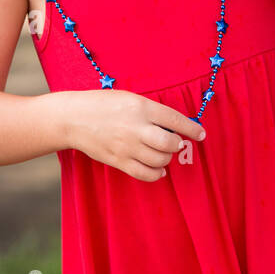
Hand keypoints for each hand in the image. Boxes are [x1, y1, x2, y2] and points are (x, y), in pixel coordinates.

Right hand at [63, 90, 205, 182]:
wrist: (73, 118)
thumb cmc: (103, 104)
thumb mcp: (130, 98)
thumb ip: (151, 112)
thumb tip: (174, 127)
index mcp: (141, 108)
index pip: (175, 120)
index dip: (192, 129)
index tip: (201, 134)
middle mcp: (136, 128)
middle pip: (169, 144)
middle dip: (177, 145)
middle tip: (175, 143)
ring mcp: (127, 146)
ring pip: (159, 160)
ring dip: (166, 159)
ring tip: (162, 154)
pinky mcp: (118, 161)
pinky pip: (144, 174)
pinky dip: (156, 174)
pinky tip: (159, 170)